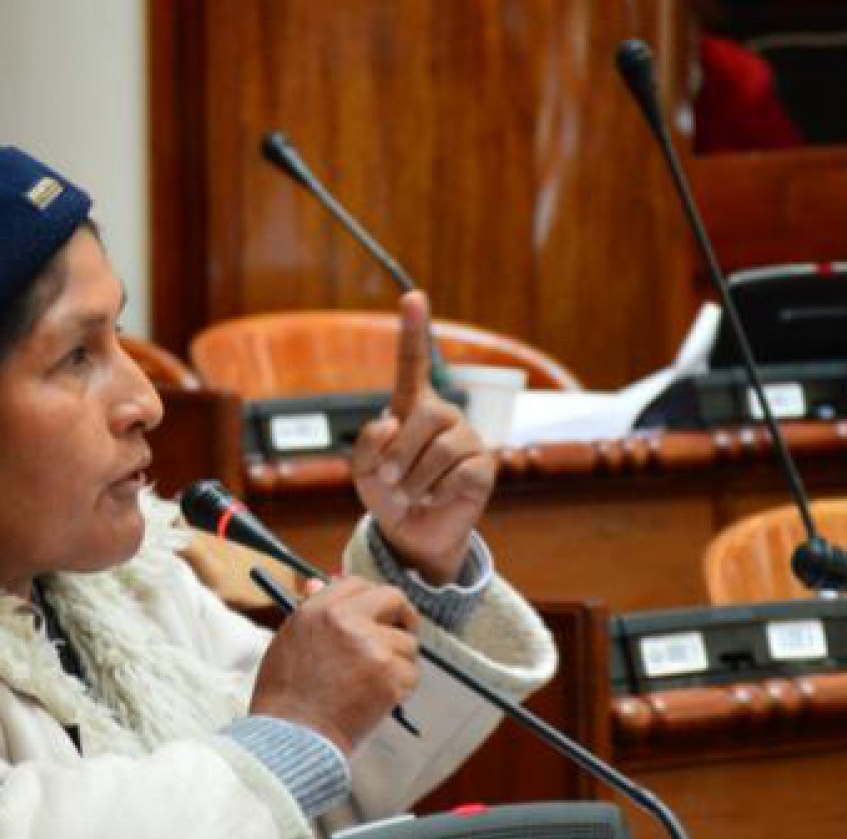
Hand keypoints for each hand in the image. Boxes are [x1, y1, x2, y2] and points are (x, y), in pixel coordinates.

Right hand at [250, 577, 419, 755]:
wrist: (292, 735)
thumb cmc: (285, 695)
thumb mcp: (289, 640)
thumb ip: (310, 610)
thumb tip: (319, 583)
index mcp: (318, 609)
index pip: (357, 583)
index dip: (370, 600)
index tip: (376, 614)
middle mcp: (346, 620)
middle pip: (393, 598)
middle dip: (401, 616)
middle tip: (400, 633)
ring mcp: (372, 647)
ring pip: (408, 643)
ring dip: (398, 662)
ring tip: (372, 684)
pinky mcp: (390, 675)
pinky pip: (412, 674)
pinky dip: (401, 689)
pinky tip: (377, 700)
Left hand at [350, 291, 495, 581]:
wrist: (410, 533)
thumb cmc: (389, 494)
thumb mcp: (363, 470)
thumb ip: (367, 443)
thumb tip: (393, 422)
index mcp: (411, 408)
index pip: (413, 363)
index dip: (414, 330)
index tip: (413, 296)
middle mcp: (444, 416)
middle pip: (425, 415)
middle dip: (400, 452)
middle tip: (389, 478)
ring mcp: (468, 439)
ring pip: (440, 448)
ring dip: (414, 479)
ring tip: (411, 493)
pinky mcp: (484, 467)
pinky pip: (457, 472)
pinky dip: (436, 492)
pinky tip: (435, 498)